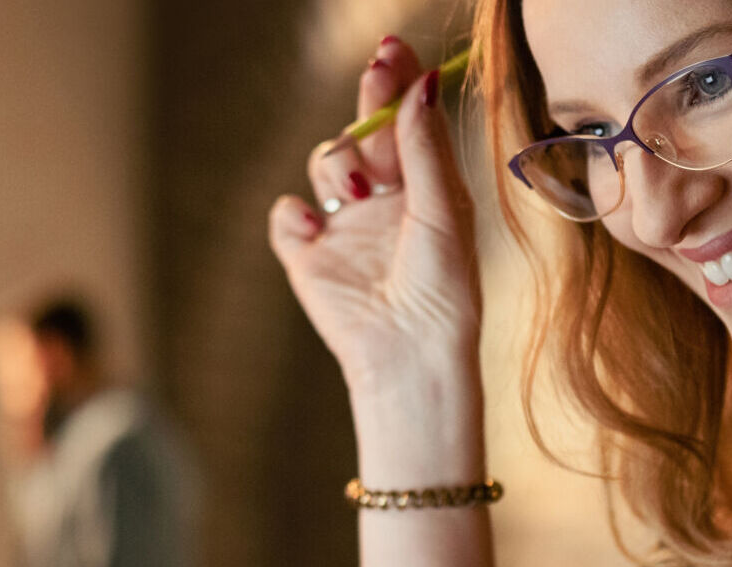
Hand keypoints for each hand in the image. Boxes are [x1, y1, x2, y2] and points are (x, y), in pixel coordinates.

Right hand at [271, 38, 484, 481]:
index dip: (396, 83)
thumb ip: (424, 147)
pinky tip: (317, 230)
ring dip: (337, 162)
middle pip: (363, 131)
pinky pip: (288, 215)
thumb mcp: (443, 209)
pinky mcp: (307, 256)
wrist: (409, 353)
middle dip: (367, 100)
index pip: (405, 122)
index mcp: (422, 188)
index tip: (392, 48)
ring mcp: (343, 226)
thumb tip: (421, 84)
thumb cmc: (443, 290)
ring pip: (324, 164)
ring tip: (356, 190)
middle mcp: (381, 201)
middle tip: (376, 70)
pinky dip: (296, 216)